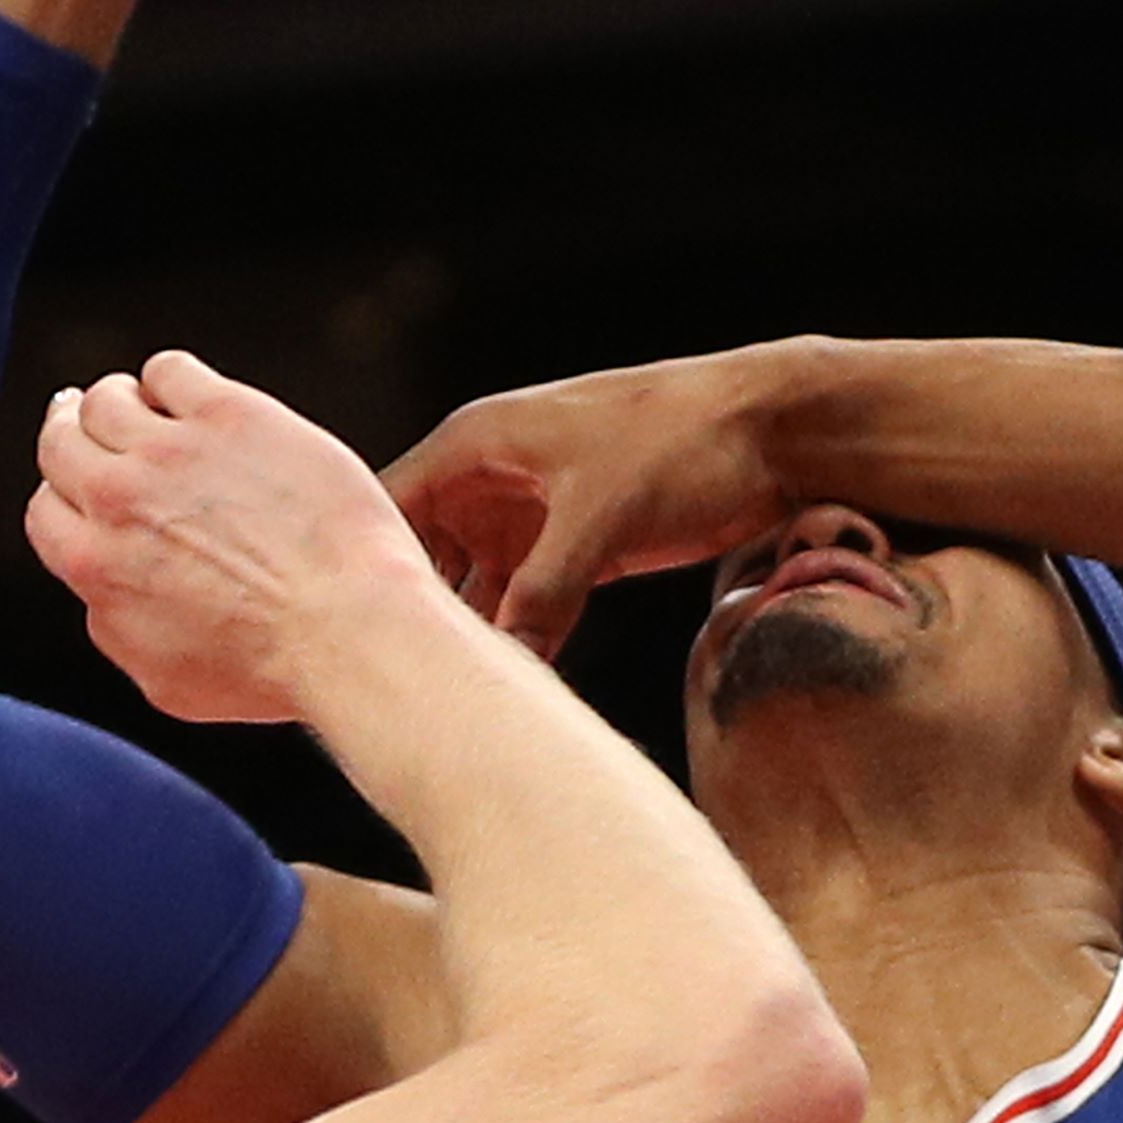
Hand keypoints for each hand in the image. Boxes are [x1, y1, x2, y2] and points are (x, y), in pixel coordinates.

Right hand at [28, 351, 442, 726]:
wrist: (349, 631)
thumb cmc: (273, 670)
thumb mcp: (165, 681)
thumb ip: (115, 625)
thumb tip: (101, 591)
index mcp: (94, 567)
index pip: (46, 507)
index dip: (69, 497)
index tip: (92, 489)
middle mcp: (120, 499)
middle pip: (62, 441)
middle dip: (77, 437)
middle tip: (95, 426)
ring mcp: (172, 451)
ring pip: (107, 398)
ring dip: (122, 403)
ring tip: (152, 412)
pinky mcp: (229, 414)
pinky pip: (171, 370)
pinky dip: (171, 381)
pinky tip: (199, 400)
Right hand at [385, 355, 801, 658]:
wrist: (776, 431)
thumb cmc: (684, 441)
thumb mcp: (602, 514)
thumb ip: (545, 586)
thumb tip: (503, 658)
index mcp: (478, 444)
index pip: (388, 506)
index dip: (363, 565)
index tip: (345, 633)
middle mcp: (494, 479)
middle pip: (423, 555)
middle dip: (416, 611)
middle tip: (399, 679)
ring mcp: (535, 515)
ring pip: (477, 586)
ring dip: (473, 634)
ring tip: (453, 691)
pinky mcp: (578, 547)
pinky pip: (529, 601)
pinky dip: (522, 637)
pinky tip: (514, 681)